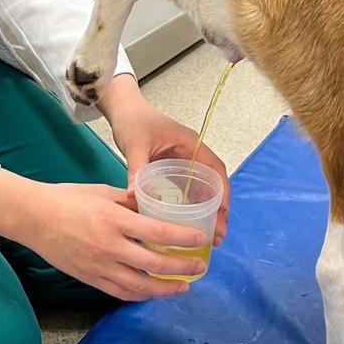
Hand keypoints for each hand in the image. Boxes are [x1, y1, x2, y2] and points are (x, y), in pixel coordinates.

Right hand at [0, 171, 208, 300]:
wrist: (34, 217)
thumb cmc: (67, 199)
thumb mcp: (103, 191)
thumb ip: (130, 201)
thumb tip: (155, 207)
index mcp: (113, 220)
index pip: (156, 233)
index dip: (181, 240)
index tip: (200, 241)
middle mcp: (109, 247)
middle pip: (153, 264)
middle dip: (181, 268)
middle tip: (200, 267)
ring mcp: (99, 266)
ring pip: (139, 286)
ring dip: (164, 289)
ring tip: (183, 286)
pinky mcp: (90, 278)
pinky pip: (120, 292)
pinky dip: (140, 294)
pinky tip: (152, 291)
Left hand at [98, 75, 229, 245]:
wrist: (122, 108)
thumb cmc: (133, 120)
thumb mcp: (136, 145)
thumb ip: (137, 169)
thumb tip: (134, 196)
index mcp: (190, 144)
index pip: (215, 170)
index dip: (222, 193)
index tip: (222, 216)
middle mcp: (191, 152)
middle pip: (212, 182)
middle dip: (218, 208)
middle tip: (217, 235)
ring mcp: (182, 159)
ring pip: (201, 186)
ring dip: (206, 208)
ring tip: (207, 234)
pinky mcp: (171, 165)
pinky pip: (186, 187)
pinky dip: (190, 204)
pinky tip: (187, 222)